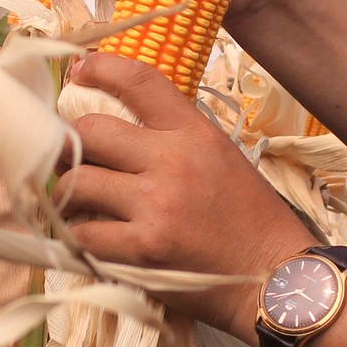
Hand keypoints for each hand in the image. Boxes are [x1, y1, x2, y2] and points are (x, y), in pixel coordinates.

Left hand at [57, 54, 315, 332]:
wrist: (278, 279)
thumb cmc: (251, 222)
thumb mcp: (222, 159)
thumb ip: (174, 140)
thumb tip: (113, 134)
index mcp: (196, 134)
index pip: (139, 82)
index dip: (100, 68)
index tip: (78, 71)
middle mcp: (173, 161)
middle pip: (89, 131)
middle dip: (70, 147)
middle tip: (70, 162)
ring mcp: (155, 205)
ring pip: (75, 183)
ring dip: (69, 196)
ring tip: (81, 206)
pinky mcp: (142, 249)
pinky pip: (81, 233)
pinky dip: (79, 237)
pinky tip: (95, 240)